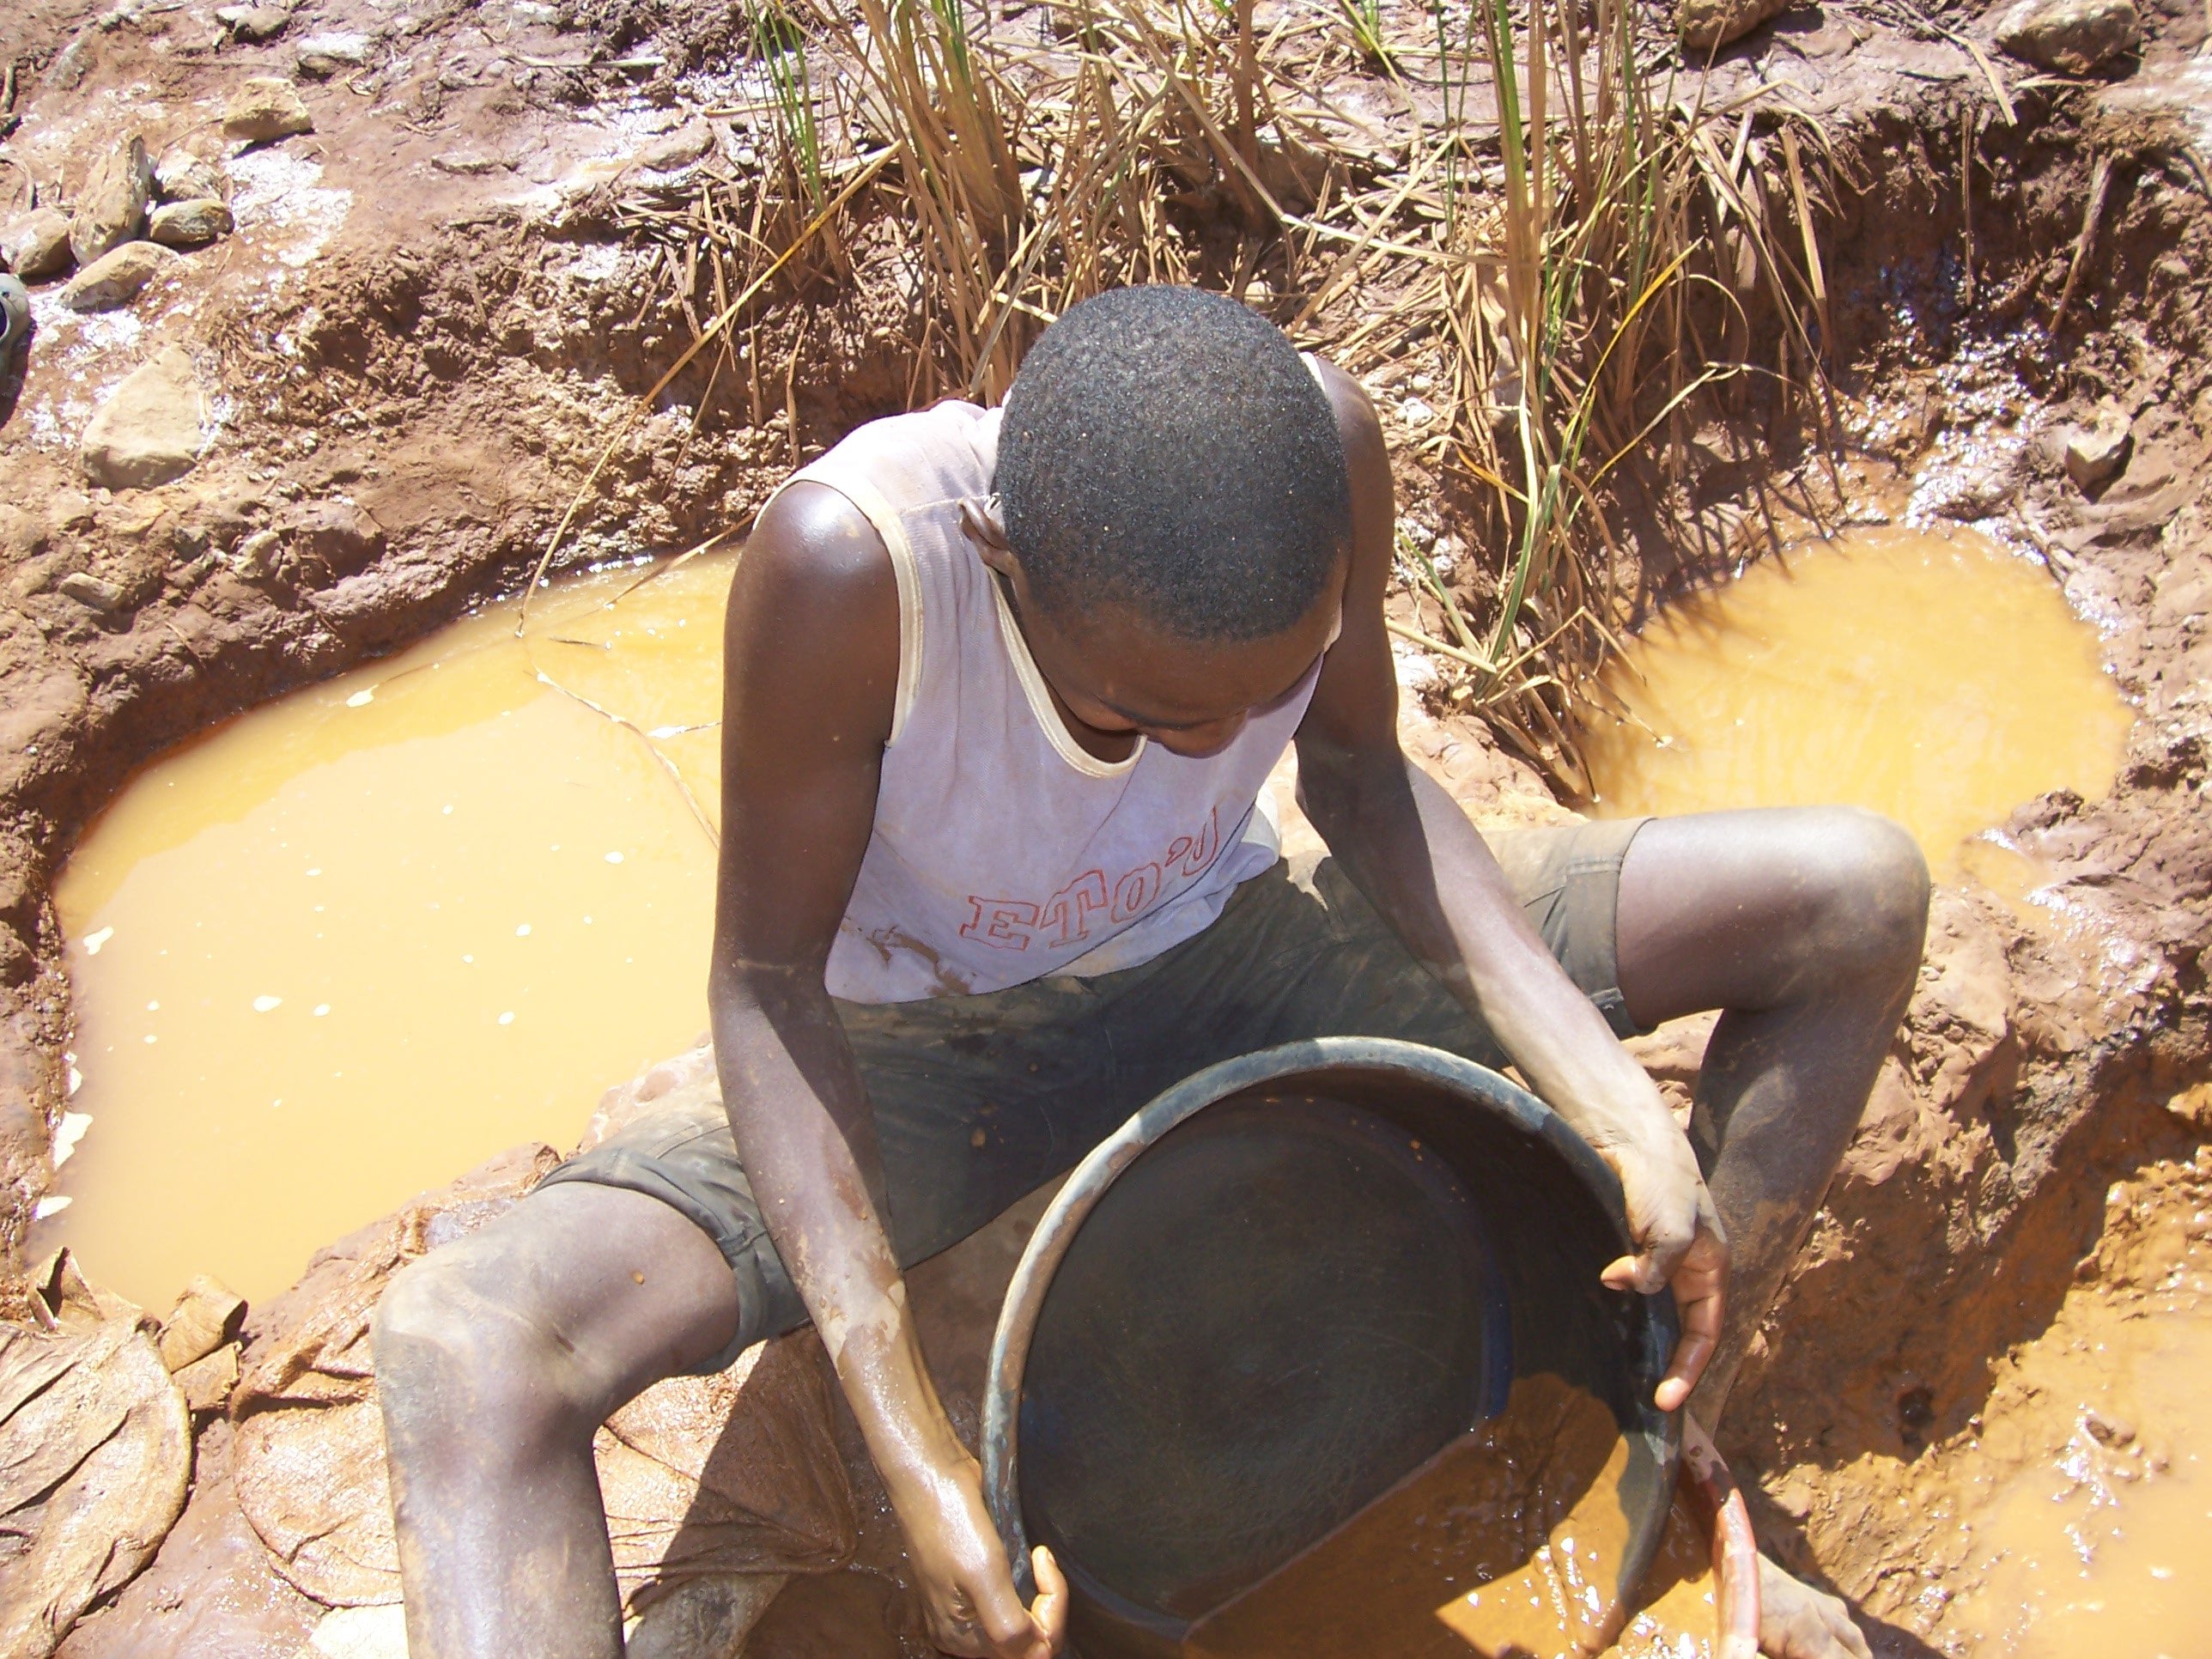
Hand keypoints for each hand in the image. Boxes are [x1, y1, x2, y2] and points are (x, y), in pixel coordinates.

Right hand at [890, 1451, 1067, 1657]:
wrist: (931, 1472)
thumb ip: (1009, 1624)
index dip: (1051, 1613)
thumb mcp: (983, 1574)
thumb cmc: (948, 1518)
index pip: (1030, 1652)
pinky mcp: (975, 1583)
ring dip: (1038, 1591)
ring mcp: (969, 1606)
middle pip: (1028, 1640)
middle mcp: (964, 1630)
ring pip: (1024, 1619)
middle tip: (1042, 1559)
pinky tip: (1026, 1555)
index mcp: (962, 1637)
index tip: (1044, 1564)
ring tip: (1034, 1555)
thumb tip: (1037, 1649)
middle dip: (1047, 1603)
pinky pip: (1013, 1597)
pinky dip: (1028, 1580)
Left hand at [1593, 1123, 1727, 1412]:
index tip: (1664, 1401)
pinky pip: (1621, 1294)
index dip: (1688, 1370)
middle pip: (1678, 1331)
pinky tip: (1590, 1329)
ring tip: (1611, 1376)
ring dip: (1633, 1342)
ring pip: (1646, 1315)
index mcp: (1709, 1272)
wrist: (1626, 1138)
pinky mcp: (1623, 1253)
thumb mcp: (1672, 1228)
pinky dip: (1609, 1315)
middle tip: (1636, 1402)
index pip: (1705, 1334)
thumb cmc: (1663, 1181)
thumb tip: (1618, 1283)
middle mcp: (1684, 1272)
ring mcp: (1652, 1263)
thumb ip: (1655, 1265)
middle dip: (1662, 1366)